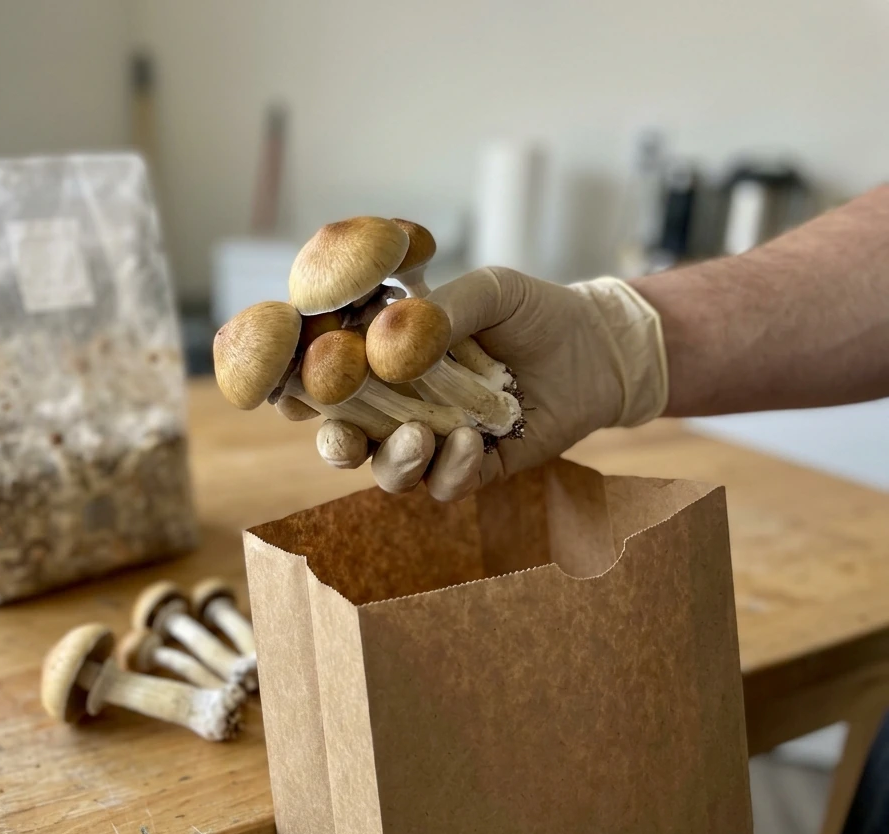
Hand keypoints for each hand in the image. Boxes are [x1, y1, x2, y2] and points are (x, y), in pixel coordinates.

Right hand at [305, 268, 668, 498]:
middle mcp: (402, 404)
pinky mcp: (474, 469)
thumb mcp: (489, 291)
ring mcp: (435, 440)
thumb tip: (388, 340)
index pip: (331, 379)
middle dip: (335, 442)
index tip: (290, 394)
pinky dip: (450, 469)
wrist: (600, 349)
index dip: (301, 391)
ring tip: (420, 438)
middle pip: (345, 436)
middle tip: (343, 437)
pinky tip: (470, 442)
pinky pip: (445, 485)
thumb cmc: (535, 311)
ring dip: (394, 460)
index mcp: (389, 358)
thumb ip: (442, 311)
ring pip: (388, 469)